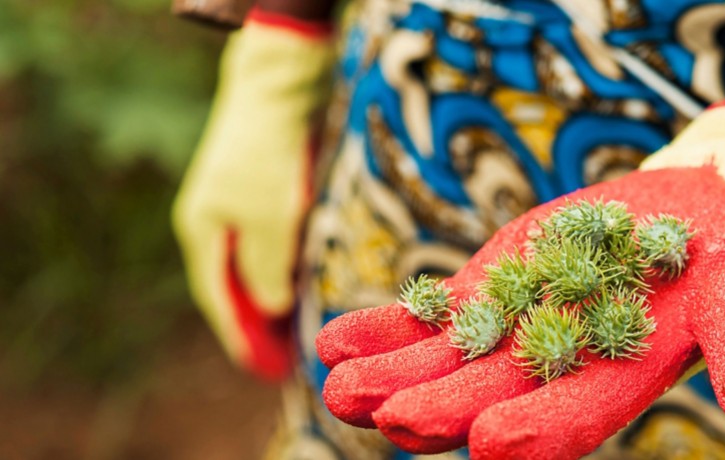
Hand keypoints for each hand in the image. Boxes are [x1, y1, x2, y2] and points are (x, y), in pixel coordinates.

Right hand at [173, 8, 330, 379]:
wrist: (275, 91)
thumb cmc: (268, 160)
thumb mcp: (269, 222)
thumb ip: (267, 269)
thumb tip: (271, 308)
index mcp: (204, 234)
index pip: (220, 299)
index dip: (242, 336)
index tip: (263, 370)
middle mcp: (212, 223)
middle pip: (232, 286)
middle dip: (254, 324)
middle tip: (280, 361)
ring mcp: (232, 206)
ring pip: (249, 266)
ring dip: (267, 300)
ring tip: (291, 332)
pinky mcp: (256, 192)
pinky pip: (264, 245)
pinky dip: (277, 270)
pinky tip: (296, 283)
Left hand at [315, 100, 724, 457]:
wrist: (688, 211)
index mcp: (618, 377)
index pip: (574, 416)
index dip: (536, 431)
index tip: (491, 441)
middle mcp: (556, 366)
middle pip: (492, 396)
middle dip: (441, 410)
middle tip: (390, 417)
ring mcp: (515, 330)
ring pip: (447, 363)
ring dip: (393, 376)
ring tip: (339, 385)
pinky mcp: (490, 292)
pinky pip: (431, 317)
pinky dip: (385, 328)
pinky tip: (335, 341)